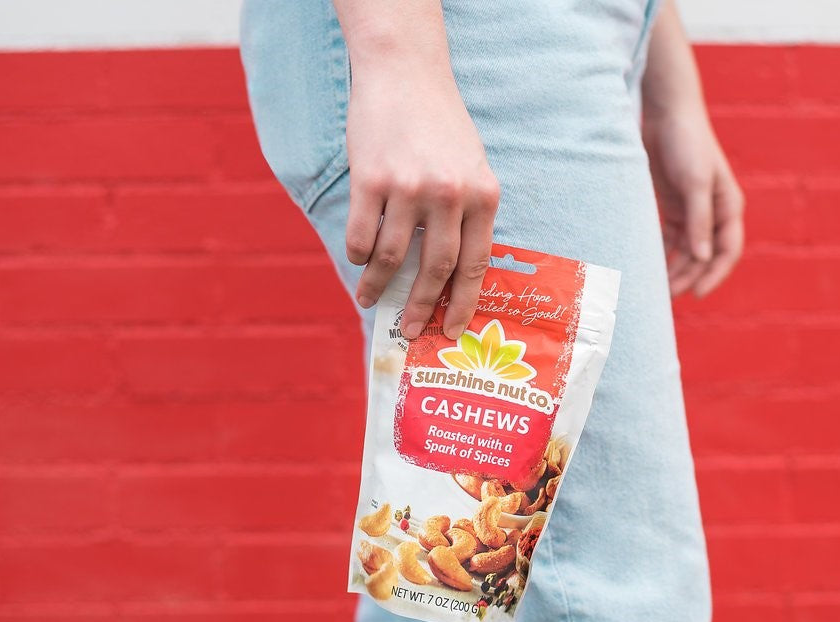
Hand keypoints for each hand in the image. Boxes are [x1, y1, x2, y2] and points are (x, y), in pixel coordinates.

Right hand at [344, 61, 499, 339]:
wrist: (404, 73)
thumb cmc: (439, 124)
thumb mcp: (472, 166)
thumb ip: (469, 213)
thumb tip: (454, 272)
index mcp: (482, 195)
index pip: (474, 264)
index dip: (462, 302)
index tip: (451, 329)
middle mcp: (450, 194)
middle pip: (435, 269)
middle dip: (421, 307)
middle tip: (409, 329)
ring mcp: (409, 187)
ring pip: (391, 257)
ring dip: (378, 286)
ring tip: (368, 298)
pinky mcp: (372, 178)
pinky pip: (362, 233)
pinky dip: (358, 254)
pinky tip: (357, 260)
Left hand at [643, 106, 743, 297]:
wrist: (667, 113)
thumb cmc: (688, 143)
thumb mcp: (695, 182)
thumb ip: (699, 220)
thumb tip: (701, 257)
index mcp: (728, 206)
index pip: (726, 251)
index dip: (713, 275)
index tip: (696, 294)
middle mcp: (713, 212)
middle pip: (703, 255)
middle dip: (688, 276)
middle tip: (666, 297)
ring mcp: (692, 210)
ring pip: (685, 250)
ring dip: (673, 269)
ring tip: (654, 288)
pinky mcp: (672, 205)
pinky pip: (669, 238)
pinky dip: (661, 252)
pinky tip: (647, 266)